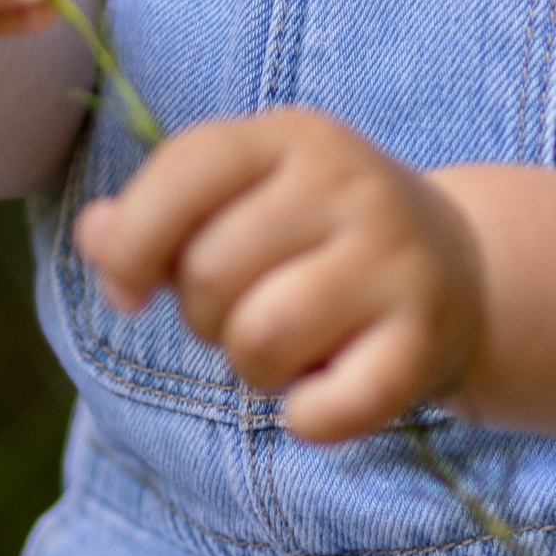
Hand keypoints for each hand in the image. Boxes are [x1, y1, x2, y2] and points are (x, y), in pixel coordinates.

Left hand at [74, 106, 483, 441]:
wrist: (461, 266)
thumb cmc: (312, 237)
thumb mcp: (239, 200)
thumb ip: (156, 215)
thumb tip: (94, 236)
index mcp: (291, 138)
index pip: (187, 168)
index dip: (132, 240)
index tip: (125, 290)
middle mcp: (349, 184)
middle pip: (209, 272)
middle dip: (201, 315)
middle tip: (244, 310)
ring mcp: (394, 261)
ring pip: (260, 340)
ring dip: (251, 368)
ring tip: (283, 347)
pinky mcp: (425, 341)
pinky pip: (329, 409)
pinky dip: (307, 418)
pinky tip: (322, 392)